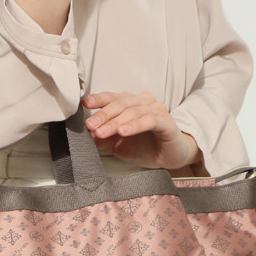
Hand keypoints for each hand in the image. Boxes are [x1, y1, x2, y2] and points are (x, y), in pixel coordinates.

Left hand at [83, 91, 200, 171]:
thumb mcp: (118, 145)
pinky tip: (124, 131)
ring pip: (133, 112)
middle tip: (91, 125)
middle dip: (103, 115)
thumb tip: (88, 134)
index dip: (98, 99)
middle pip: (120, 104)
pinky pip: (149, 121)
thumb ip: (103, 139)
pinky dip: (135, 125)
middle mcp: (143, 102)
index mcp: (131, 103)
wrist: (169, 158)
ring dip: (116, 122)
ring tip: (103, 132)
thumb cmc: (145, 148)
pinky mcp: (166, 122)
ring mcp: (156, 110)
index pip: (112, 98)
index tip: (85, 104)